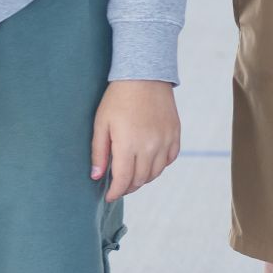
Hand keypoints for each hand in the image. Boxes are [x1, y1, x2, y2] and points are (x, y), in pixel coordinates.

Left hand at [90, 80, 180, 201]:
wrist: (145, 76)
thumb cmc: (118, 99)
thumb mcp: (101, 124)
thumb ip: (99, 152)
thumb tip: (97, 176)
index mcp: (128, 145)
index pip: (124, 180)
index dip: (116, 192)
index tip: (109, 196)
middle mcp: (150, 146)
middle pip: (141, 179)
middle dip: (128, 187)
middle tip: (119, 185)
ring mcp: (165, 140)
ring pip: (156, 172)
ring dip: (144, 178)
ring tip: (133, 174)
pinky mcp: (175, 133)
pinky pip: (170, 159)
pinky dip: (160, 165)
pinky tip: (150, 161)